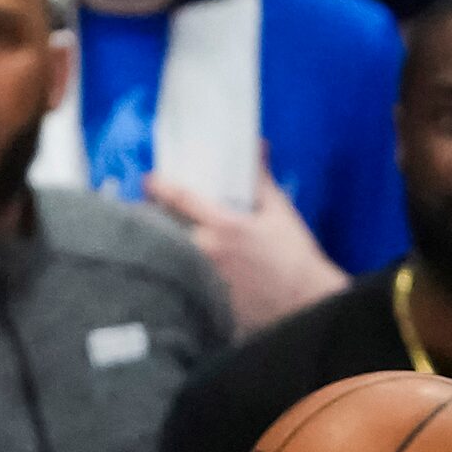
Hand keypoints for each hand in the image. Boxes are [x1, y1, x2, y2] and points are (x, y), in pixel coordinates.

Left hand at [144, 152, 345, 331]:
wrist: (300, 303)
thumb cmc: (293, 258)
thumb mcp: (280, 213)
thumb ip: (261, 181)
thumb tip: (257, 148)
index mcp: (224, 227)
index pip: (181, 200)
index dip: (160, 186)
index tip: (151, 179)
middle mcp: (206, 252)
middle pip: (165, 227)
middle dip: (155, 215)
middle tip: (151, 206)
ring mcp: (199, 277)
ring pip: (167, 252)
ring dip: (161, 239)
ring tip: (159, 231)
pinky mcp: (199, 297)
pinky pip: (175, 275)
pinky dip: (170, 264)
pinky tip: (172, 260)